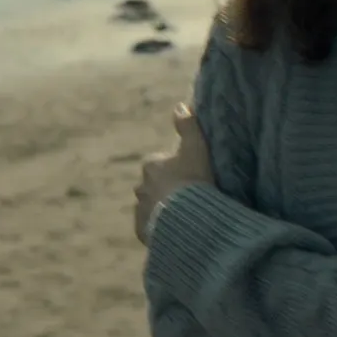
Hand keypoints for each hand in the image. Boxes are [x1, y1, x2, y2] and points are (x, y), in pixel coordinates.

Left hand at [134, 102, 214, 244]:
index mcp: (151, 166)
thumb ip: (189, 125)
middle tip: (189, 199)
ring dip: (164, 210)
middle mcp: (140, 188)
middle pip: (154, 186)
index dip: (176, 170)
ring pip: (152, 207)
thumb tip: (180, 105)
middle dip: (166, 191)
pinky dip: (160, 229)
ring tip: (184, 218)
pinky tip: (176, 232)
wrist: (189, 218)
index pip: (160, 164)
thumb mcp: (196, 147)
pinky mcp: (143, 232)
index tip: (191, 178)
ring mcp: (141, 211)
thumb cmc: (194, 180)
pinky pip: (151, 228)